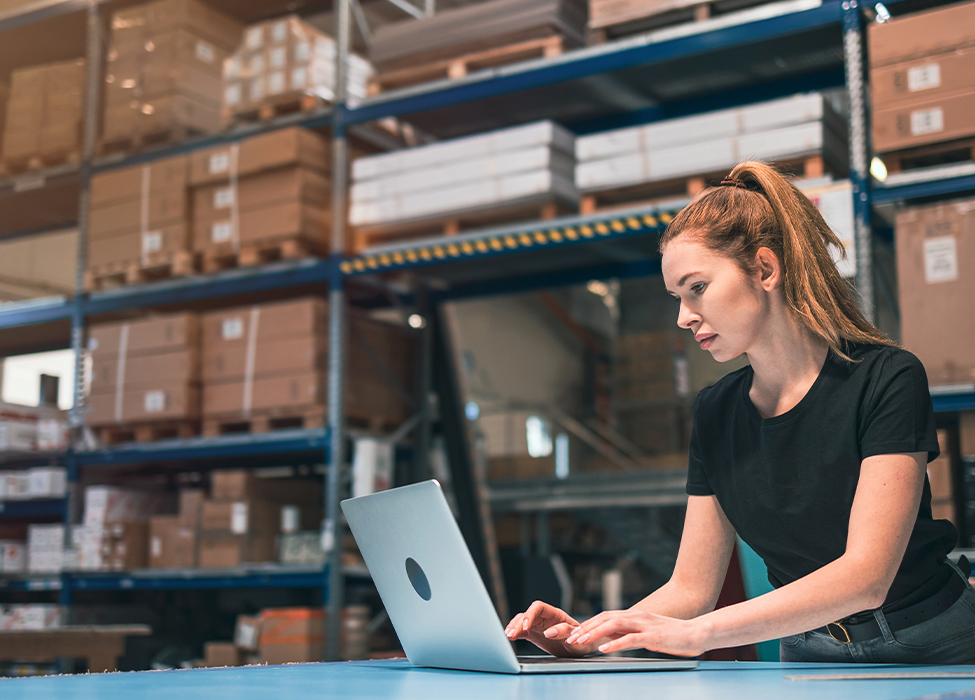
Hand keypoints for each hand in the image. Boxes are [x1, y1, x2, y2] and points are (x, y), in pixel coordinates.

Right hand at [505, 601, 591, 657]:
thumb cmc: (581, 641)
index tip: (526, 626)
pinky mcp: (534, 633)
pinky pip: (522, 630)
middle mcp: (545, 617)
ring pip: (522, 621)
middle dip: (518, 623)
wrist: (581, 648)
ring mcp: (539, 625)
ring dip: (514, 627)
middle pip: (528, 614)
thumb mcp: (577, 638)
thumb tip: (549, 632)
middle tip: (511, 634)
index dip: (530, 614)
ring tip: (508, 635)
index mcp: (556, 614)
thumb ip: (564, 632)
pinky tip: (509, 636)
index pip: (539, 607)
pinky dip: (515, 632)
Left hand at [564, 609, 708, 656]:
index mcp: (634, 615)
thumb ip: (629, 633)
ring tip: (581, 641)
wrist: (696, 632)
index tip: (574, 633)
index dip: (588, 624)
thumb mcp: (646, 633)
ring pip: (613, 626)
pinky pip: (630, 639)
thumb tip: (610, 639)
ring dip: (594, 633)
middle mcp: (636, 616)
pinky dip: (615, 644)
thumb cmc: (672, 635)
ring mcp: (644, 625)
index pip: (605, 616)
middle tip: (570, 637)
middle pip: (605, 618)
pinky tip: (604, 650)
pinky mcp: (653, 637)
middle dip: (586, 627)